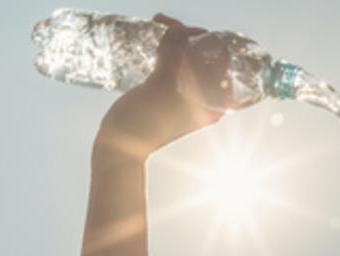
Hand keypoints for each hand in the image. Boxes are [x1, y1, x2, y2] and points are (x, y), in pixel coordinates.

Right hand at [94, 14, 228, 161]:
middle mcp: (205, 100)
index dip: (204, 40)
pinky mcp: (168, 96)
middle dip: (188, 37)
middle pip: (205, 57)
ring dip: (176, 42)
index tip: (182, 30)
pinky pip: (175, 67)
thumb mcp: (161, 87)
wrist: (119, 148)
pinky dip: (168, 52)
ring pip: (189, 60)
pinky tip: (157, 43)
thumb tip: (180, 30)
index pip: (220, 61)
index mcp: (213, 102)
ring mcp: (187, 98)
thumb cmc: (143, 124)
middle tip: (166, 24)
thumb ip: (174, 56)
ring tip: (160, 26)